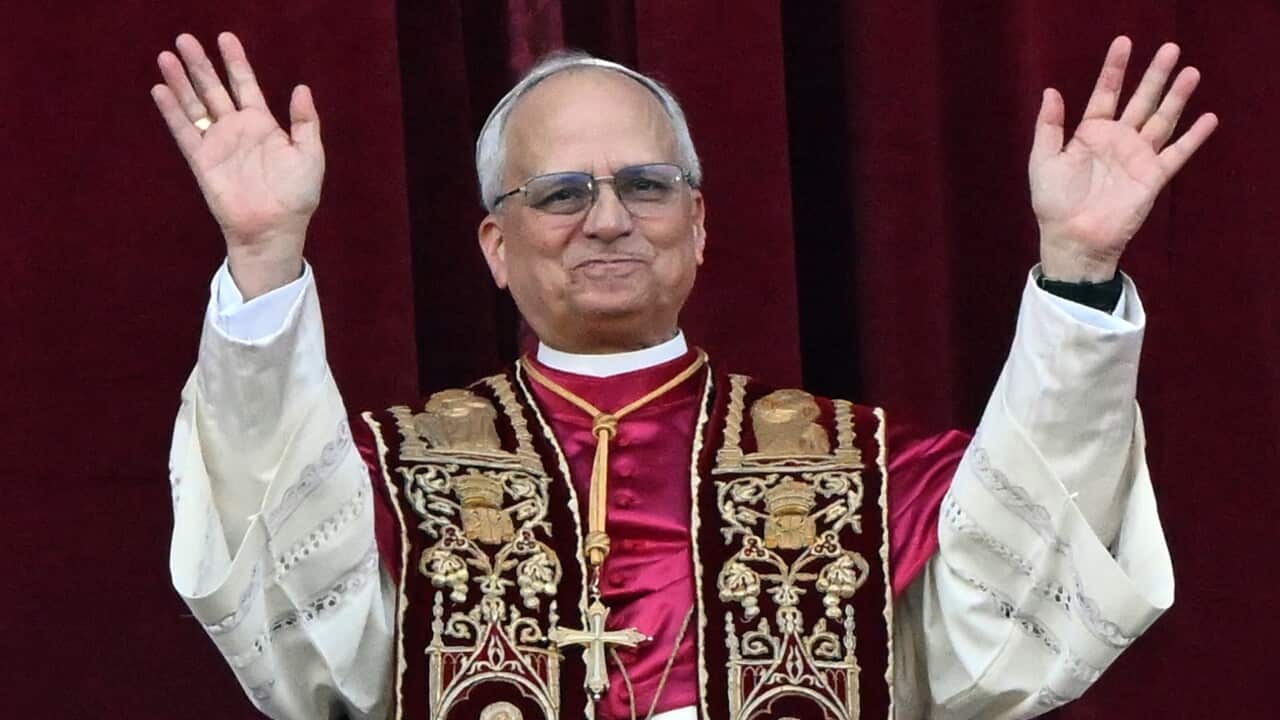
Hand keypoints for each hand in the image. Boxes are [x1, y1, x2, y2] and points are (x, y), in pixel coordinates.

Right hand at [151, 32, 323, 298]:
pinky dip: (172, 111)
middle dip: (200, 64)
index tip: (225, 37)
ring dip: (180, 81)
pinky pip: (184, 132)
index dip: (236, 61)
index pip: (245, 84)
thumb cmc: (296, 195)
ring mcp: (217, 144)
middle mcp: (236, 129)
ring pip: (194, 105)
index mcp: (263, 125)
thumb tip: (301, 87)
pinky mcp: (201, 161)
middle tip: (184, 38)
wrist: (274, 228)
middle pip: (214, 89)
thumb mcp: (309, 155)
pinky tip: (160, 90)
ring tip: (166, 56)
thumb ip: (305, 121)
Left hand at [1030, 36, 1217, 281]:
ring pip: (1162, 120)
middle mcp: (1118, 140)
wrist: (1073, 238)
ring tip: (1191, 72)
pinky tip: (1208, 118)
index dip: (1114, 69)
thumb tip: (1050, 90)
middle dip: (1155, 75)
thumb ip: (1049, 126)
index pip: (1106, 93)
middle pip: (1141, 100)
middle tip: (1170, 48)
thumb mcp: (1043, 160)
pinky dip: (1193, 137)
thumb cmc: (1054, 202)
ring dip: (1177, 97)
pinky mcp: (1153, 177)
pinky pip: (1177, 153)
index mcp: (1090, 133)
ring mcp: (1137, 157)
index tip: (1124, 43)